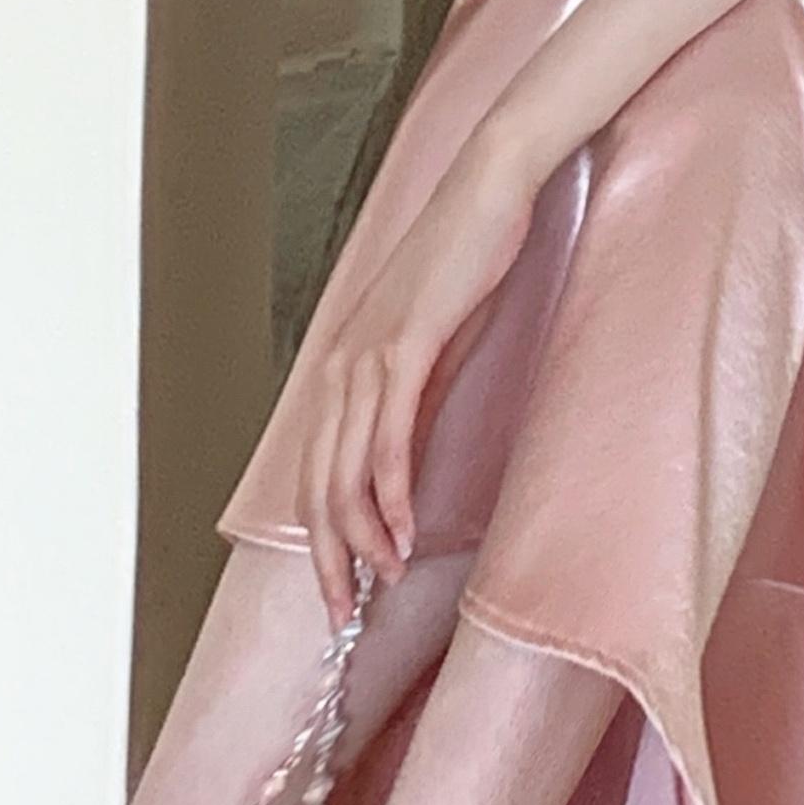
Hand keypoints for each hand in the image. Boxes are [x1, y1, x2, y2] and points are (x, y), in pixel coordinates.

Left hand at [280, 129, 540, 625]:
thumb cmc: (464, 260)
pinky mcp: (407, 345)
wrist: (490, 190)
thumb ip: (410, 394)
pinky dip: (391, 493)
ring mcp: (369, 355)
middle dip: (329, 558)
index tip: (340, 587)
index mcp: (341, 366)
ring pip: (345, 472)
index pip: (314, 473)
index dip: (321, 539)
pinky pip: (389, 437)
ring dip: (363, 538)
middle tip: (345, 614)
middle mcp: (340, 364)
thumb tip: (404, 458)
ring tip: (382, 581)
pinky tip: (405, 530)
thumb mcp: (429, 340)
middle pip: (318, 486)